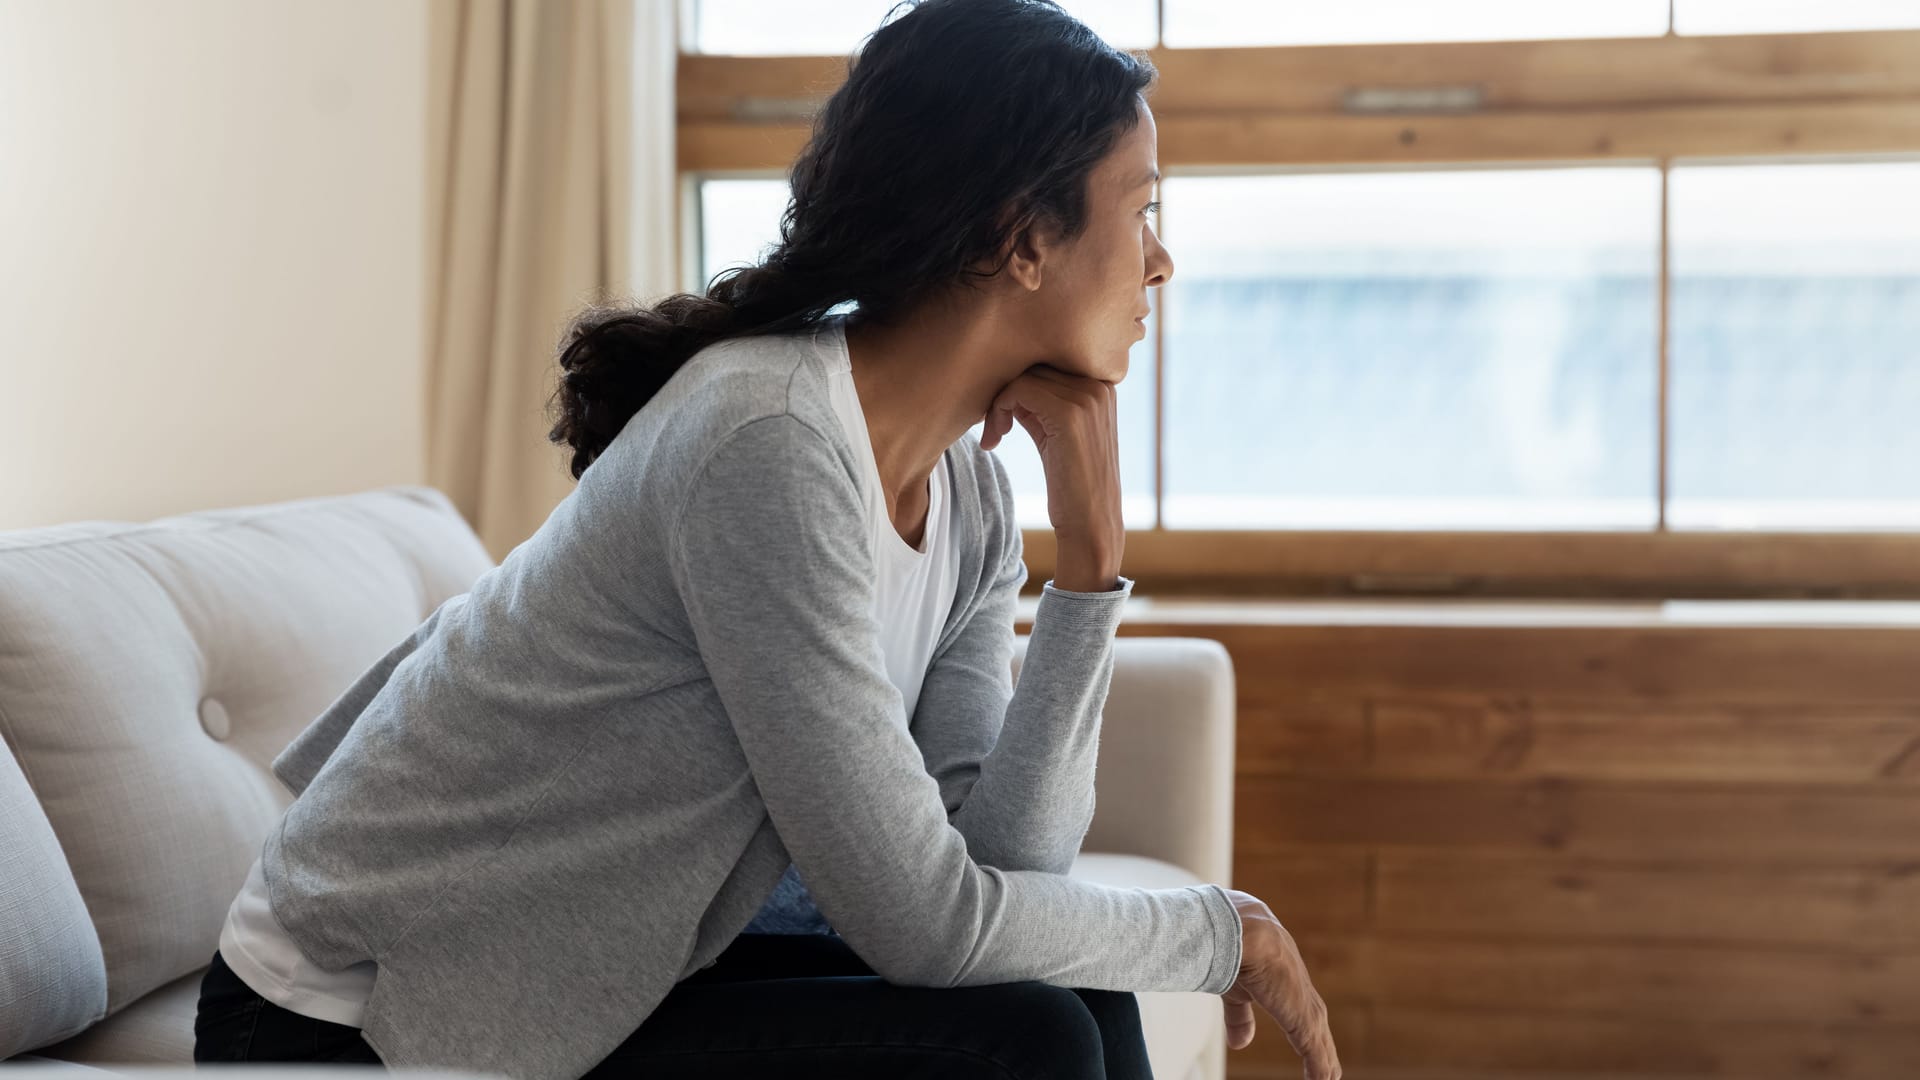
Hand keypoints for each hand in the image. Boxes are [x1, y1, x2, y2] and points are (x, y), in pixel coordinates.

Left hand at [978, 364, 1122, 590]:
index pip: (1048, 357)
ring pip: (1022, 375)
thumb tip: (1008, 376)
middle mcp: (1100, 384)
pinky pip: (1018, 390)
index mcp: (1102, 384)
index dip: (1019, 382)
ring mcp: (1088, 397)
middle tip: (995, 428)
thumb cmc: (1072, 483)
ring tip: (995, 436)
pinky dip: (998, 410)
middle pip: (1033, 362)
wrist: (1091, 524)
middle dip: (1006, 391)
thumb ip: (1042, 400)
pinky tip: (996, 439)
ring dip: (998, 403)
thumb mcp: (1058, 431)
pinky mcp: (1070, 413)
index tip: (1005, 416)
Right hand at [1220, 888, 1341, 1079]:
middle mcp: (1296, 979)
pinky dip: (1321, 1065)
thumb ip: (1239, 1015)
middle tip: (1327, 1065)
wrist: (1237, 933)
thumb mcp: (1233, 987)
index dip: (1299, 1017)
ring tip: (1329, 1077)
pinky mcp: (1303, 1014)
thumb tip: (1240, 1043)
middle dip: (1317, 1039)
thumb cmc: (1227, 947)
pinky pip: (1315, 1048)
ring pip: (1316, 1032)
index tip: (1304, 1037)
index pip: (1295, 997)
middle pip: (1313, 1016)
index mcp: (1280, 965)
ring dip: (1323, 1057)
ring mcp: (1302, 996)